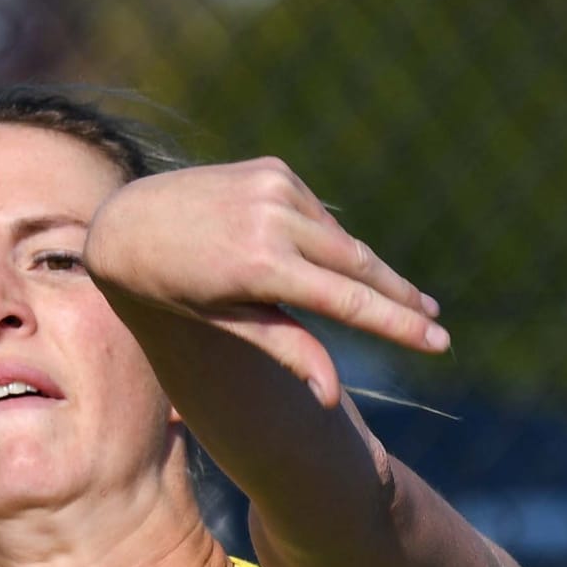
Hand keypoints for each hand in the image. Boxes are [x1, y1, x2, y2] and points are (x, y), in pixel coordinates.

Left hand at [84, 158, 446, 409]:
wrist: (129, 223)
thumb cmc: (173, 289)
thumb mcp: (227, 325)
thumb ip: (286, 350)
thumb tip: (331, 397)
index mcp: (260, 266)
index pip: (348, 301)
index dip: (396, 323)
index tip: (437, 341)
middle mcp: (272, 218)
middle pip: (359, 266)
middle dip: (400, 297)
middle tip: (436, 324)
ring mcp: (276, 187)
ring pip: (341, 242)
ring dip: (369, 272)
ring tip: (403, 302)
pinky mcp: (275, 170)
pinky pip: (317, 217)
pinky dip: (329, 244)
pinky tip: (337, 265)